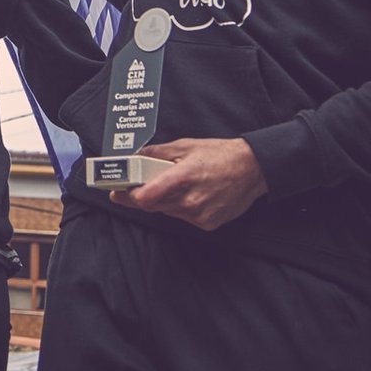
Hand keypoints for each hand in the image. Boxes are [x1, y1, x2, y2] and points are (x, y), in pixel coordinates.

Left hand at [108, 137, 268, 229]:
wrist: (252, 169)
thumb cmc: (219, 155)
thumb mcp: (185, 146)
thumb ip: (156, 153)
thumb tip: (134, 156)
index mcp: (183, 178)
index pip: (146, 197)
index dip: (129, 195)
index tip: (119, 191)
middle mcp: (190, 200)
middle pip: (152, 206)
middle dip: (140, 197)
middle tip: (132, 188)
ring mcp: (199, 215)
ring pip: (167, 211)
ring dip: (161, 201)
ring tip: (170, 186)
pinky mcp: (207, 224)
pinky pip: (183, 217)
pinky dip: (179, 207)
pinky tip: (188, 195)